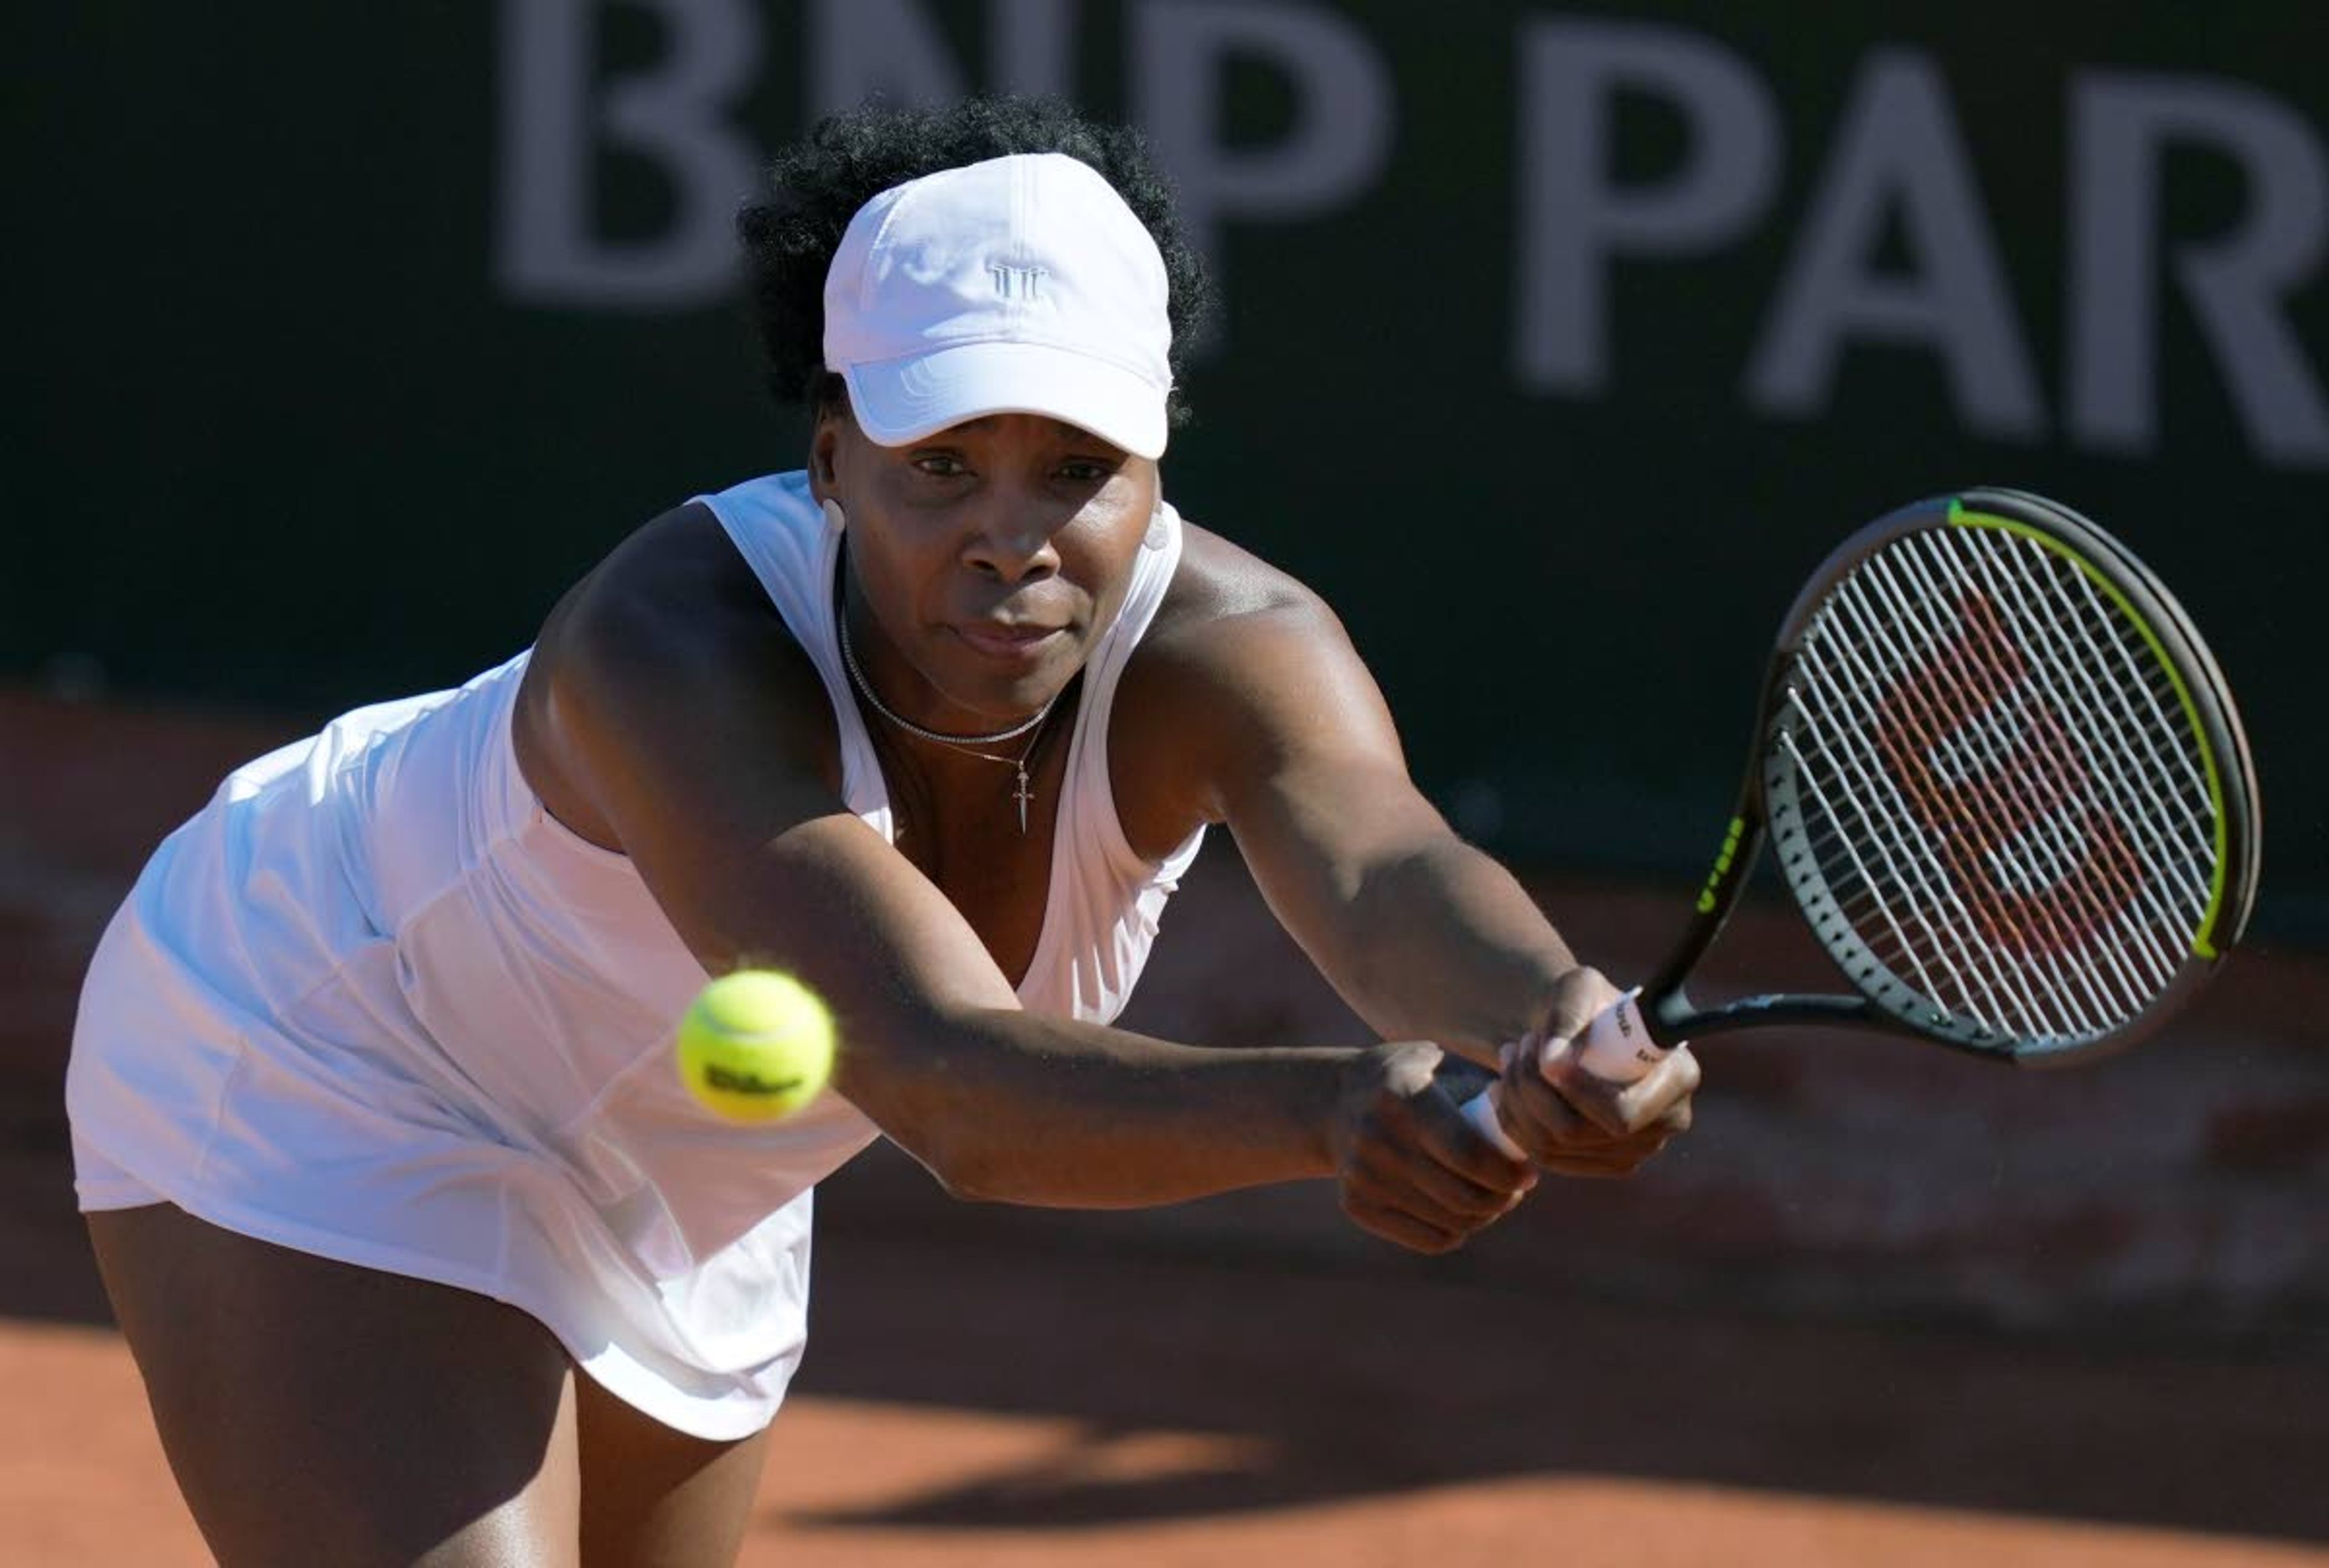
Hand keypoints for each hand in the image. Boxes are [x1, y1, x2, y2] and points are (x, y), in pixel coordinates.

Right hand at [1332, 1041, 1537, 1252]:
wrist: (1336, 1100)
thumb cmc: (1412, 1078)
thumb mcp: (1445, 1065)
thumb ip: (1487, 1090)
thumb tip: (1534, 1124)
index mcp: (1402, 1096)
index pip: (1468, 1152)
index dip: (1509, 1171)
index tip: (1529, 1172)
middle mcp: (1376, 1138)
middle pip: (1463, 1195)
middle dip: (1504, 1198)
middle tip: (1517, 1187)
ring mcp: (1362, 1176)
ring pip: (1451, 1223)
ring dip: (1484, 1215)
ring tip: (1493, 1195)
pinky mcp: (1357, 1205)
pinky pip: (1430, 1239)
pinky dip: (1457, 1231)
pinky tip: (1462, 1209)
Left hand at [1490, 967, 1698, 1176]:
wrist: (1581, 1033)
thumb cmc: (1588, 1005)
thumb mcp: (1578, 988)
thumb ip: (1566, 1015)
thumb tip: (1551, 1062)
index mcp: (1678, 1077)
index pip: (1623, 1113)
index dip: (1577, 1092)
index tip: (1544, 1059)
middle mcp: (1665, 1124)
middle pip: (1577, 1133)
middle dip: (1532, 1088)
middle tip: (1517, 1045)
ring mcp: (1634, 1152)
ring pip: (1551, 1146)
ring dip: (1517, 1098)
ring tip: (1512, 1056)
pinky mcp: (1599, 1164)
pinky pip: (1543, 1156)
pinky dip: (1514, 1119)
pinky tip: (1506, 1086)